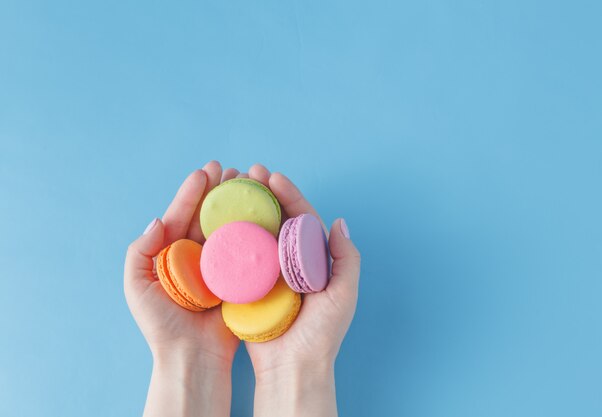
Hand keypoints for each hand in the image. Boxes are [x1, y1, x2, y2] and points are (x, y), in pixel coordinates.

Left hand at [124, 161, 241, 416]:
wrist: (192, 357)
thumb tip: (157, 220)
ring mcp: (221, 266)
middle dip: (220, 190)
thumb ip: (139, 252)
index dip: (192, 192)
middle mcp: (198, 255)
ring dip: (239, 203)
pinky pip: (248, 249)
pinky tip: (264, 211)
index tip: (205, 172)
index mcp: (173, 253)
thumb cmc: (161, 326)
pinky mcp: (240, 278)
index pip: (183, 215)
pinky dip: (255, 229)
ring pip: (230, 227)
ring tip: (249, 181)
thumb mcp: (137, 287)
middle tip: (231, 169)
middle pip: (209, 215)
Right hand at [245, 164, 360, 416]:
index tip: (274, 177)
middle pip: (276, 220)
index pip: (302, 219)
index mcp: (313, 261)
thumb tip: (339, 221)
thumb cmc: (322, 335)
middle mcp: (289, 263)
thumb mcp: (344, 295)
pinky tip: (218, 221)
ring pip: (255, 235)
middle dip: (264, 194)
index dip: (290, 196)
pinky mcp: (246, 288)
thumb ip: (346, 259)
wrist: (292, 369)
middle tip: (249, 172)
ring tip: (231, 188)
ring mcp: (266, 274)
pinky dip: (229, 239)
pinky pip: (238, 259)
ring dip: (245, 210)